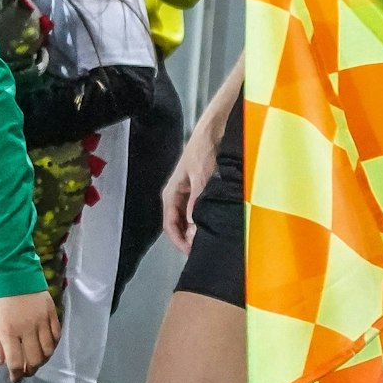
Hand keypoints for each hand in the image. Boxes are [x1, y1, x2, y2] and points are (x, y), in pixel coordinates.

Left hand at [0, 290, 60, 382]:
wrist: (13, 269)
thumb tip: (0, 363)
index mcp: (9, 331)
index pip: (16, 362)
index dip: (16, 375)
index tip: (15, 379)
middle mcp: (28, 329)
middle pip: (35, 359)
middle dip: (31, 370)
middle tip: (26, 371)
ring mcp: (42, 320)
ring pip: (48, 349)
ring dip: (43, 360)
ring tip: (37, 361)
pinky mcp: (51, 312)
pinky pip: (56, 334)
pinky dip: (53, 345)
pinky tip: (47, 347)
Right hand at [162, 130, 217, 251]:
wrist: (214, 132)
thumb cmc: (204, 151)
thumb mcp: (201, 178)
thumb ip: (196, 203)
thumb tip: (193, 228)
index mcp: (171, 194)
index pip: (169, 225)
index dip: (179, 241)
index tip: (191, 251)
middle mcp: (177, 196)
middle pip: (178, 225)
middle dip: (188, 238)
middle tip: (203, 248)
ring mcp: (188, 194)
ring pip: (188, 219)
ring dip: (196, 229)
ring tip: (208, 239)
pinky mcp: (199, 191)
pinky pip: (198, 211)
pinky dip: (203, 220)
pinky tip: (213, 224)